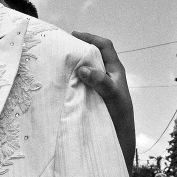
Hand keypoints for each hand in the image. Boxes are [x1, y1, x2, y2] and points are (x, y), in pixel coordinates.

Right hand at [72, 31, 134, 173]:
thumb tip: (83, 68)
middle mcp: (107, 77)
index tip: (74, 35)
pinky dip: (69, 81)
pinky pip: (79, 85)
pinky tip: (58, 83)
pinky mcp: (91, 99)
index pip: (104, 47)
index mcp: (116, 72)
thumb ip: (101, 82)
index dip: (91, 38)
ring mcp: (98, 88)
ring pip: (85, 71)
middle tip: (61, 48)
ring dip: (72, 66)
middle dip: (78, 50)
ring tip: (56, 64)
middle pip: (93, 57)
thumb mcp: (113, 97)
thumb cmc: (120, 118)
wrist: (120, 141)